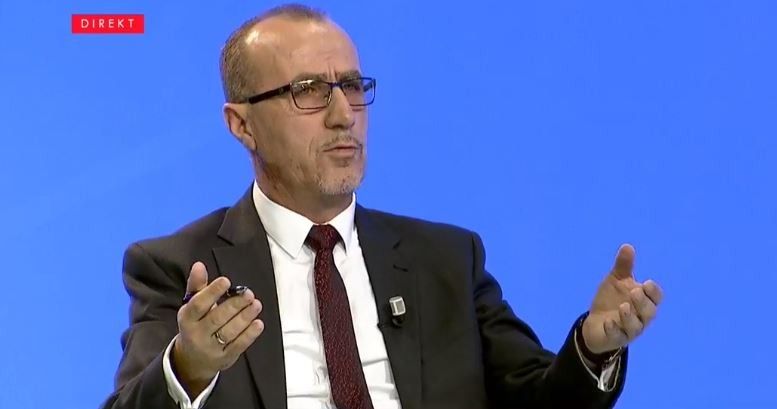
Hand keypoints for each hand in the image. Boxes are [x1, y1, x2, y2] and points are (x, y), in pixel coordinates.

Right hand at [172, 262, 263, 396]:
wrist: (192, 360)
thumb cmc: (195, 325)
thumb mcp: (192, 306)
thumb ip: (197, 286)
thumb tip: (199, 265)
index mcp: (187, 319)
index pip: (198, 305)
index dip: (212, 292)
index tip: (226, 281)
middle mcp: (197, 334)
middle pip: (216, 319)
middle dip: (234, 305)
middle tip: (248, 293)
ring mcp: (211, 348)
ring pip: (229, 332)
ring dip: (245, 317)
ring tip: (256, 304)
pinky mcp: (225, 358)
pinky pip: (238, 346)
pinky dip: (249, 334)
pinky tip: (258, 323)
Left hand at [581, 244, 663, 353]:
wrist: (595, 323)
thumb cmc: (611, 300)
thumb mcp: (616, 281)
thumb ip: (623, 267)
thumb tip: (627, 246)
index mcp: (644, 302)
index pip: (656, 298)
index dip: (653, 292)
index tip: (647, 283)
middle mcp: (641, 317)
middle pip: (649, 312)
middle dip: (643, 302)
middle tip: (634, 292)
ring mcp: (629, 330)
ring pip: (636, 326)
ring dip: (630, 316)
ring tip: (623, 306)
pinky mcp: (616, 338)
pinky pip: (618, 336)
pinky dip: (614, 329)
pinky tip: (609, 322)